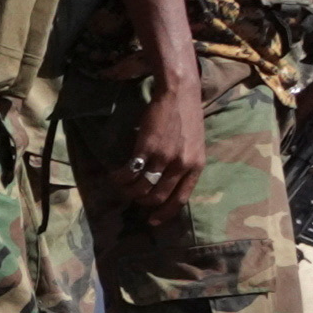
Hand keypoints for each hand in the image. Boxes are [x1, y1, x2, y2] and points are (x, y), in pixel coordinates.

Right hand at [120, 74, 207, 212]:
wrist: (179, 92)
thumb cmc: (187, 116)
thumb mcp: (195, 145)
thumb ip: (185, 164)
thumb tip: (169, 182)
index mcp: (196, 166)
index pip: (180, 199)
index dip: (165, 213)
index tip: (153, 220)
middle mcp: (181, 165)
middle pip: (158, 197)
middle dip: (143, 202)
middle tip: (133, 197)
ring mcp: (164, 157)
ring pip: (142, 188)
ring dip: (128, 191)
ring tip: (121, 186)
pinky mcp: (146, 148)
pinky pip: (131, 172)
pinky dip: (120, 178)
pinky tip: (116, 175)